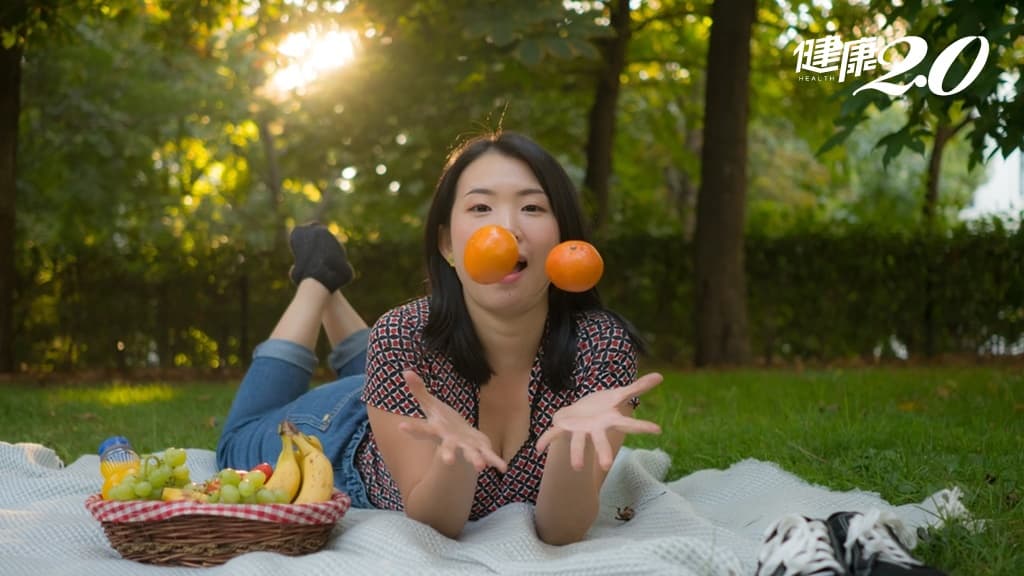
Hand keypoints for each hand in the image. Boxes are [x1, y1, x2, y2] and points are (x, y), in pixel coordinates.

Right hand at [396, 370, 508, 473]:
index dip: (412, 428)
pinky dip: (495, 460)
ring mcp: (465, 447)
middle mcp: (450, 441)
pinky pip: (488, 455)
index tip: (402, 426)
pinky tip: (504, 467)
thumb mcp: (431, 405)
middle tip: (448, 461)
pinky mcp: (479, 448)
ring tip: (480, 467)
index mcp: (437, 430)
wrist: (458, 439)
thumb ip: (419, 390)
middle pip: (448, 447)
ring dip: (475, 459)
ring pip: (470, 454)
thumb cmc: (442, 421)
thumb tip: (406, 370)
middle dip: (448, 454)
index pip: (423, 428)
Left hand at [534, 372, 662, 470]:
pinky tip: (538, 449)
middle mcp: (596, 430)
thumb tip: (661, 376)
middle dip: (603, 452)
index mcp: (610, 421)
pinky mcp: (563, 427)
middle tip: (606, 466)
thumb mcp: (619, 394)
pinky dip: (545, 440)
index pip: (629, 425)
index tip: (657, 429)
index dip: (642, 427)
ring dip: (576, 454)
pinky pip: (553, 434)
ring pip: (579, 443)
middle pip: (601, 442)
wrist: (579, 414)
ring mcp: (579, 430)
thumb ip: (638, 387)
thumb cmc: (602, 406)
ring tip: (577, 468)